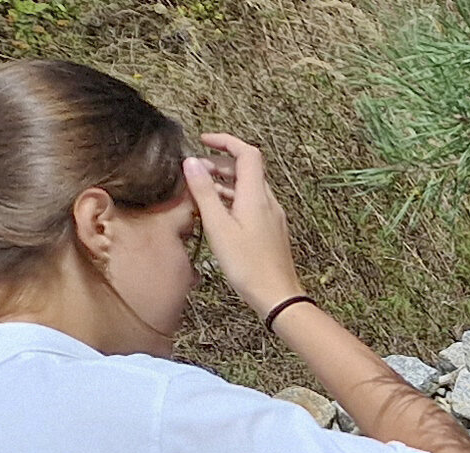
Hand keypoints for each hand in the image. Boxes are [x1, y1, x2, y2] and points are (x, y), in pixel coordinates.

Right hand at [184, 134, 303, 316]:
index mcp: (256, 196)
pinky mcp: (271, 229)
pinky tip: (216, 213)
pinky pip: (251, 204)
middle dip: (219, 164)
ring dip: (224, 183)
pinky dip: (232, 200)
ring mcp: (272, 216)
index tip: (203, 140)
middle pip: (246, 169)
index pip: (247, 153)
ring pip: (247, 187)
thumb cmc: (248, 265)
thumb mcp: (218, 226)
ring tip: (200, 192)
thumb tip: (192, 163)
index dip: (225, 141)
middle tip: (195, 172)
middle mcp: (268, 202)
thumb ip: (204, 192)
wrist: (277, 296)